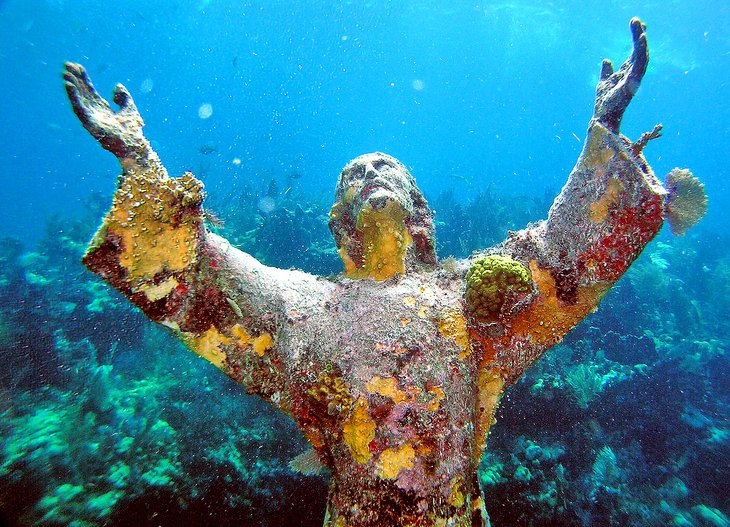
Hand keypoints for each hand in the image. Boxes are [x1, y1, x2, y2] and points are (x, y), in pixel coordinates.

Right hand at [63, 62, 148, 162]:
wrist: (134, 145)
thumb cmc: (132, 130)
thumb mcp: (129, 108)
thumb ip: (123, 97)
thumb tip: (117, 85)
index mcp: (102, 108)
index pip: (90, 90)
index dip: (83, 78)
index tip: (78, 66)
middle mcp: (94, 112)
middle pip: (82, 93)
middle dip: (74, 79)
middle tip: (66, 65)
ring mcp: (90, 118)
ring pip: (78, 99)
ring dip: (71, 87)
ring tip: (65, 74)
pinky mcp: (89, 124)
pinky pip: (78, 109)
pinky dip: (73, 97)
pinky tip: (69, 86)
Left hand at [593, 17, 648, 132]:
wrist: (602, 116)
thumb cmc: (605, 102)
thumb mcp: (603, 82)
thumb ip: (606, 71)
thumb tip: (606, 60)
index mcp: (627, 72)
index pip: (634, 52)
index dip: (636, 38)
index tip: (636, 23)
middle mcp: (633, 74)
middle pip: (639, 51)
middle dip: (639, 35)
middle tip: (636, 20)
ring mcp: (635, 78)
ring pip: (642, 55)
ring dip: (641, 41)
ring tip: (641, 26)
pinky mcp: (633, 82)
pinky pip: (640, 64)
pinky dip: (641, 51)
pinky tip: (641, 39)